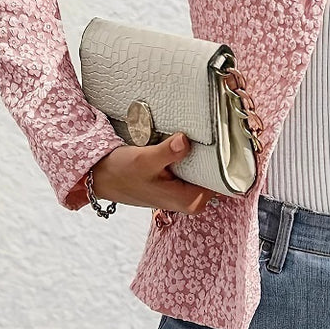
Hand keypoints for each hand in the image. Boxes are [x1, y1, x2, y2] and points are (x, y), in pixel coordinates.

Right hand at [90, 133, 221, 214]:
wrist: (101, 177)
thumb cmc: (121, 173)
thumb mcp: (144, 160)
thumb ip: (167, 152)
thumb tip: (185, 141)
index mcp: (190, 200)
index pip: (223, 180)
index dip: (226, 159)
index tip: (228, 138)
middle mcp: (190, 199)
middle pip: (216, 173)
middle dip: (216, 153)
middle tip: (216, 128)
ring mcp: (184, 191)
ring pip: (205, 168)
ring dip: (202, 151)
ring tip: (203, 130)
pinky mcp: (177, 182)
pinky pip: (193, 166)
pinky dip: (191, 153)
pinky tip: (187, 139)